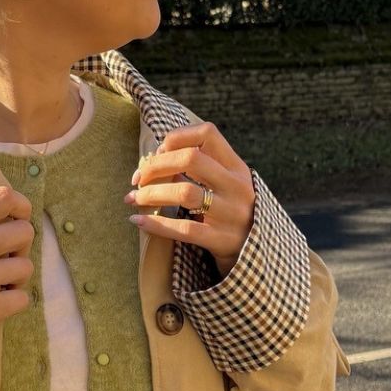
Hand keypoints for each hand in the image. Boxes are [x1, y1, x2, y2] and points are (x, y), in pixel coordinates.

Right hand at [0, 184, 35, 383]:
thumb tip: (9, 217)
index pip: (4, 197)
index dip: (22, 207)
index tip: (19, 220)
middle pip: (25, 231)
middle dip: (21, 248)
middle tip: (6, 262)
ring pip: (27, 267)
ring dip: (17, 279)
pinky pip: (22, 297)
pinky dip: (13, 303)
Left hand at [124, 122, 254, 275]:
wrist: (256, 256)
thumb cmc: (229, 214)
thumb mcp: (226, 186)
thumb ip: (201, 169)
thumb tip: (156, 156)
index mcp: (237, 168)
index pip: (207, 134)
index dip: (177, 137)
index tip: (158, 152)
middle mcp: (237, 187)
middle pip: (191, 159)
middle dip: (156, 166)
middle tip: (138, 179)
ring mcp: (232, 214)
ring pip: (184, 193)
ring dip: (151, 193)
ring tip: (134, 198)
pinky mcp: (222, 240)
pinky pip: (184, 229)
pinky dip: (156, 224)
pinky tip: (138, 222)